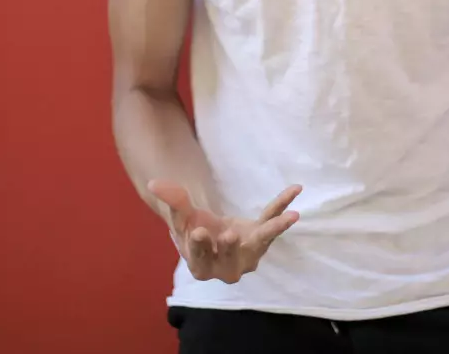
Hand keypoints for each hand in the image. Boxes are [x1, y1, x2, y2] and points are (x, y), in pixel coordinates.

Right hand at [147, 180, 301, 282]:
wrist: (211, 236)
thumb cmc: (191, 230)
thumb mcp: (181, 217)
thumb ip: (172, 201)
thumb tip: (153, 182)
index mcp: (202, 266)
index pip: (200, 258)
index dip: (200, 246)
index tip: (199, 231)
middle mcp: (227, 266)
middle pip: (231, 258)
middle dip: (231, 247)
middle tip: (230, 235)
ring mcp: (248, 253)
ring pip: (260, 242)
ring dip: (274, 229)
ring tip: (291, 217)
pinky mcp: (260, 237)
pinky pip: (271, 221)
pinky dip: (282, 205)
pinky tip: (295, 189)